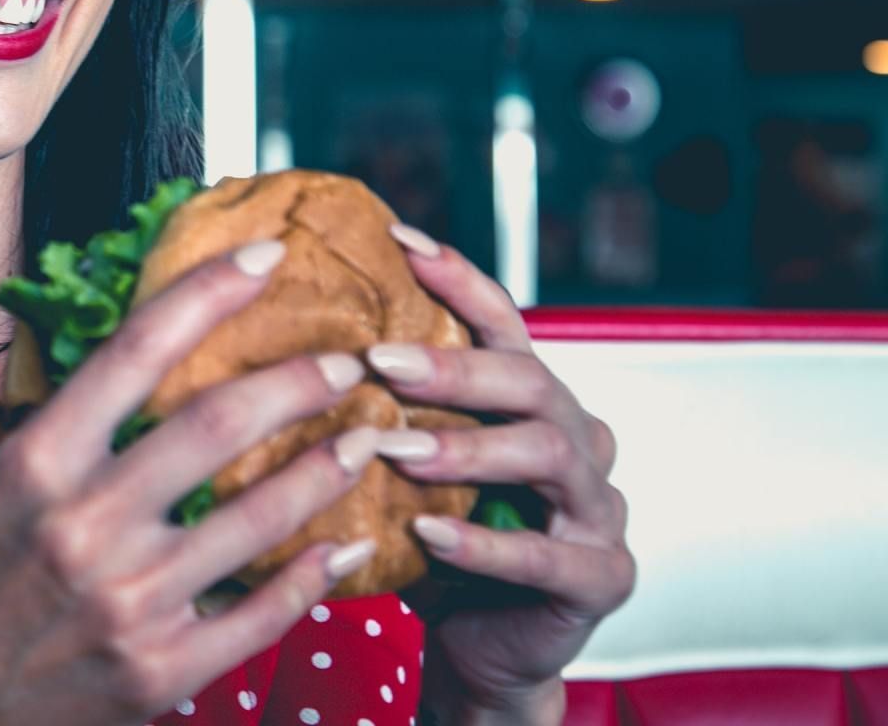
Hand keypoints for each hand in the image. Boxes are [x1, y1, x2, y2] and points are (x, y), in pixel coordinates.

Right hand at [0, 239, 380, 725]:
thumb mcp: (7, 481)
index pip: (137, 347)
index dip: (210, 291)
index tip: (268, 256)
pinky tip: (344, 547)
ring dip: (328, 469)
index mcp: (38, 459)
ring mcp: (127, 600)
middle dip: (300, 382)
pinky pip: (264, 612)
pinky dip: (313, 574)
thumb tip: (166, 350)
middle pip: (218, 423)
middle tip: (349, 362)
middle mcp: (83, 523)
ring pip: (260, 516)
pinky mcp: (161, 670)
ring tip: (367, 440)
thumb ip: (81, 425)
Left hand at [373, 224, 636, 717]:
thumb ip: (379, 412)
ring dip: (466, 448)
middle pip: (529, 380)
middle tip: (380, 360)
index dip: (457, 278)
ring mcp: (598, 508)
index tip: (399, 240)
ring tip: (396, 449)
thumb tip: (286, 341)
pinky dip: (483, 543)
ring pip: (545, 454)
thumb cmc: (434, 542)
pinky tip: (428, 533)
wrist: (477, 646)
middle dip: (454, 368)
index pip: (504, 322)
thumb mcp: (404, 469)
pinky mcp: (601, 577)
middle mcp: (578, 439)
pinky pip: (546, 555)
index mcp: (533, 400)